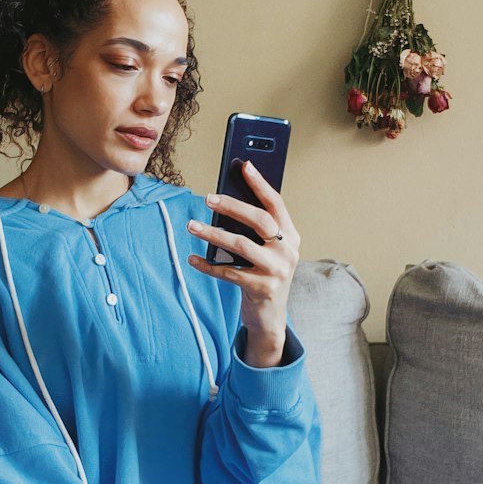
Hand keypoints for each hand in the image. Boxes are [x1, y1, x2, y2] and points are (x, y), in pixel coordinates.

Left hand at [186, 161, 300, 345]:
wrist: (270, 317)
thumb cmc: (263, 276)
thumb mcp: (267, 251)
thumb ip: (256, 231)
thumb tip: (225, 202)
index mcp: (291, 236)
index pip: (277, 204)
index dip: (261, 184)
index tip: (245, 166)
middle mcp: (288, 251)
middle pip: (260, 220)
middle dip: (232, 206)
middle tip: (207, 198)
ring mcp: (277, 271)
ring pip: (241, 245)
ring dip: (213, 233)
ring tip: (191, 226)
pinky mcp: (262, 289)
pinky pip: (229, 272)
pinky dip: (208, 265)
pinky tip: (192, 259)